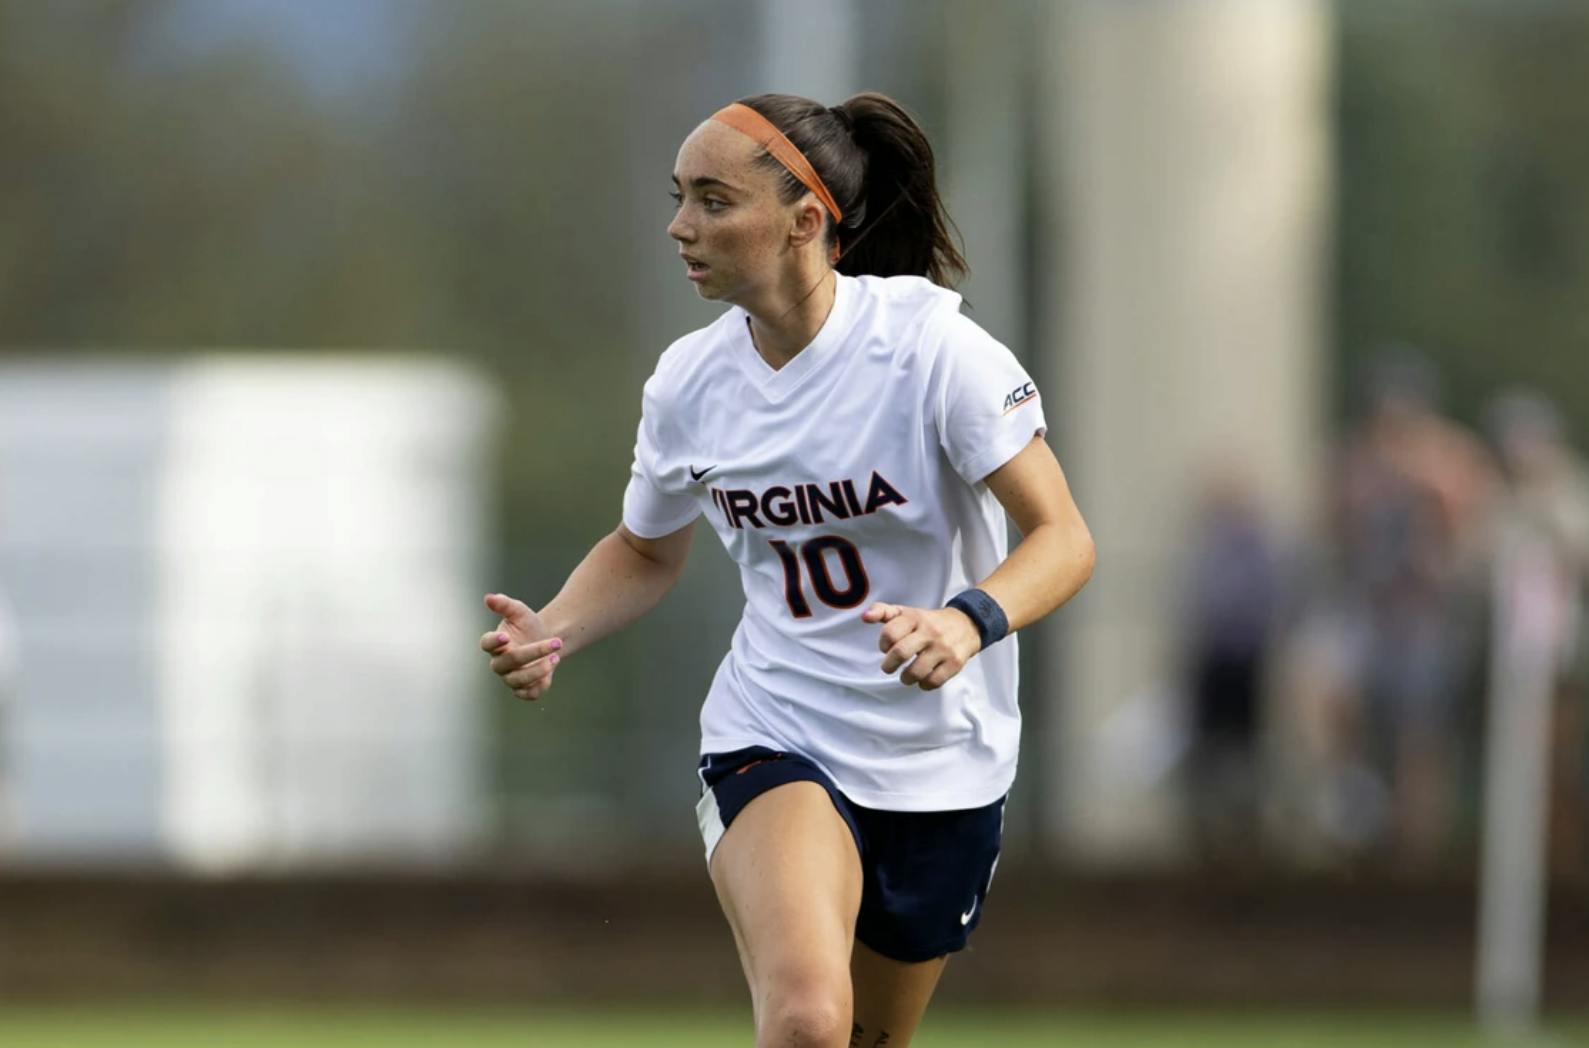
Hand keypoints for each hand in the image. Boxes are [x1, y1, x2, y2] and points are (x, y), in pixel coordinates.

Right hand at [479, 592, 562, 701]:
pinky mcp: (523, 689)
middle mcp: (499, 663)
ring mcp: (510, 678)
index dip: (493, 641)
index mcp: (495, 644)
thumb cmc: (528, 625)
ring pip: (518, 681)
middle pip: (509, 662)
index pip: (486, 644)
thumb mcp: (519, 612)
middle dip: (533, 652)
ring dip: (539, 670)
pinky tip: (551, 670)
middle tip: (556, 643)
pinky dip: (540, 685)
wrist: (546, 639)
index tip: (505, 636)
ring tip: (556, 657)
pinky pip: (529, 694)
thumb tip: (489, 597)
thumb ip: (504, 604)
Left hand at [861, 602, 980, 691]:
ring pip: (916, 672)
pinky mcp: (954, 663)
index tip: (886, 648)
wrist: (967, 624)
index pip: (890, 633)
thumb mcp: (907, 612)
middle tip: (889, 668)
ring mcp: (943, 648)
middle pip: (900, 653)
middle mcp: (930, 631)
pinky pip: (934, 681)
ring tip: (906, 676)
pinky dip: (924, 685)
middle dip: (888, 666)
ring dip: (906, 678)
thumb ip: (883, 612)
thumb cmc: (928, 622)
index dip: (883, 644)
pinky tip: (923, 679)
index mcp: (915, 618)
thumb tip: (864, 617)